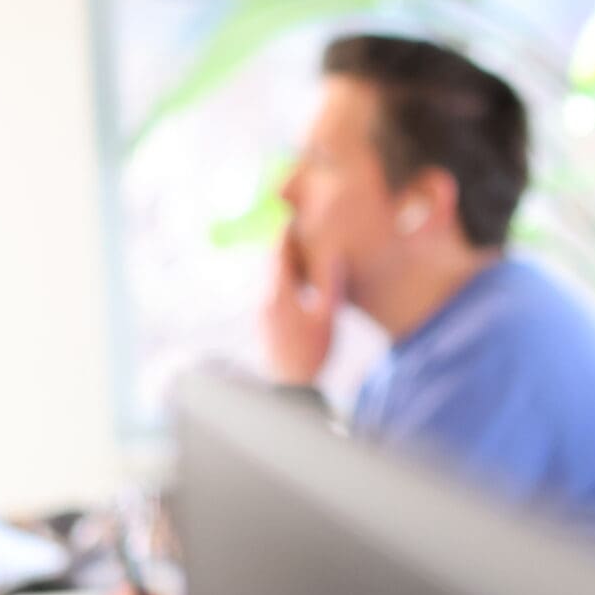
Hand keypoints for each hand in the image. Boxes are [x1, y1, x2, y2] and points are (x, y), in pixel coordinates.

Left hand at [261, 227, 342, 385]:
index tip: (295, 212)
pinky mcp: (263, 316)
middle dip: (283, 239)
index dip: (286, 230)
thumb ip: (328, 285)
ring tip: (297, 242)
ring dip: (281, 256)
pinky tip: (294, 273)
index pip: (279, 252)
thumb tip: (332, 257)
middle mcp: (264, 296)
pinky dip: (280, 272)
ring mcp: (261, 307)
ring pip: (268, 272)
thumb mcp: (326, 318)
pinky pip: (269, 285)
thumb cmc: (312, 352)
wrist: (289, 383)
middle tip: (296, 220)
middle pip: (270, 259)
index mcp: (279, 294)